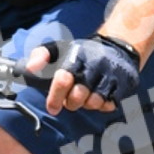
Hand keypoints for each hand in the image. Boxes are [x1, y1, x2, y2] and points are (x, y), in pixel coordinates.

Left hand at [25, 33, 140, 115]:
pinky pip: (110, 104)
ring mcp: (111, 75)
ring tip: (86, 97)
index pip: (63, 79)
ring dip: (87, 104)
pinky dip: (103, 105)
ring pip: (94, 103)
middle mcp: (94, 65)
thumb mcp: (59, 48)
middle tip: (71, 99)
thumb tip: (29, 68)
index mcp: (76, 56)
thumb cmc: (83, 53)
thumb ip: (41, 56)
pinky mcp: (123, 85)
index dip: (55, 97)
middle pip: (78, 96)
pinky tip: (100, 96)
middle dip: (71, 103)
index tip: (52, 108)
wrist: (117, 46)